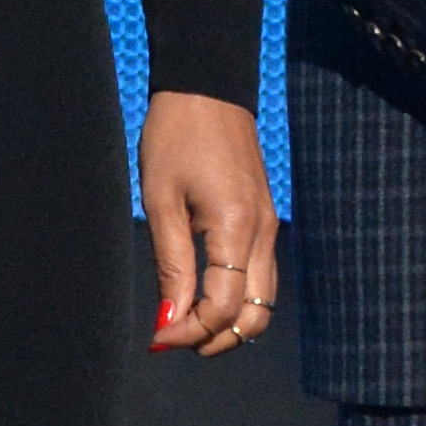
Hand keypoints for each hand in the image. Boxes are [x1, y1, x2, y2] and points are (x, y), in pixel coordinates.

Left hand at [141, 92, 280, 356]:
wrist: (207, 87)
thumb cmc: (176, 136)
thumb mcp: (161, 201)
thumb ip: (170, 266)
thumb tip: (168, 322)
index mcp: (236, 228)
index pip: (223, 308)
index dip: (190, 333)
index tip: (156, 338)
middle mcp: (263, 232)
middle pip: (254, 315)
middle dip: (215, 338)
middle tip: (172, 337)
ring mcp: (269, 226)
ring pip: (262, 300)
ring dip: (227, 322)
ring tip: (183, 321)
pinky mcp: (264, 219)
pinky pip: (259, 276)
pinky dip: (235, 298)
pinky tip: (200, 294)